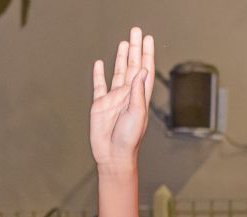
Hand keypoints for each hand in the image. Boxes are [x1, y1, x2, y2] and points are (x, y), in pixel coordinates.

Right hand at [90, 27, 154, 172]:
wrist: (113, 155)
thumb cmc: (129, 139)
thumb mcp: (137, 114)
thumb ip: (138, 92)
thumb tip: (142, 70)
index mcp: (139, 97)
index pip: (144, 70)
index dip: (146, 54)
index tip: (148, 39)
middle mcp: (127, 95)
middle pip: (132, 66)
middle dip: (134, 48)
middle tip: (136, 31)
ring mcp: (113, 99)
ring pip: (118, 72)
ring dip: (121, 57)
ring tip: (124, 42)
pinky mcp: (100, 105)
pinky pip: (99, 86)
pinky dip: (99, 75)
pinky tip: (99, 64)